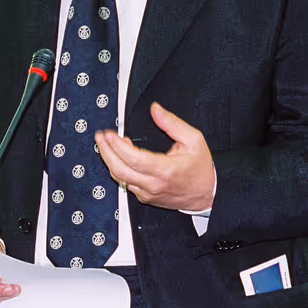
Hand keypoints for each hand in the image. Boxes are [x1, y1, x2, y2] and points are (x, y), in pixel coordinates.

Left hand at [95, 102, 215, 211]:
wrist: (207, 194)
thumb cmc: (201, 168)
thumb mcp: (193, 140)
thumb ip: (172, 123)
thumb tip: (155, 110)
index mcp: (166, 170)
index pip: (134, 159)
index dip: (118, 146)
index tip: (110, 134)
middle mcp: (154, 184)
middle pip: (120, 170)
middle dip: (106, 152)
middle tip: (100, 138)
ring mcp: (148, 193)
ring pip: (120, 178)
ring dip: (110, 160)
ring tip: (106, 144)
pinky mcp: (146, 197)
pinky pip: (126, 183)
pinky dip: (119, 169)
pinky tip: (120, 156)